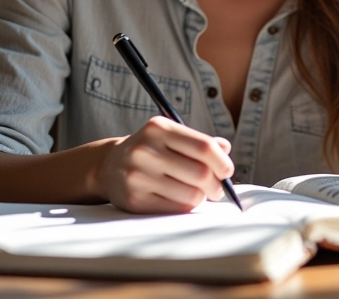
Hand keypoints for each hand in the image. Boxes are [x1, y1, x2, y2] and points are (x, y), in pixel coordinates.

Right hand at [97, 117, 234, 213]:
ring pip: (190, 194)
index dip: (222, 161)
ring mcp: (138, 176)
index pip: (203, 146)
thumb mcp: (171, 136)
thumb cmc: (151, 149)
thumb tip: (225, 149)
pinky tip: (182, 200)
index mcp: (159, 128)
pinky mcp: (134, 200)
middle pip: (200, 173)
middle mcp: (147, 150)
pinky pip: (175, 209)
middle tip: (217, 189)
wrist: (110, 165)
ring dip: (202, 197)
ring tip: (199, 193)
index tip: (228, 171)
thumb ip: (199, 142)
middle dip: (216, 185)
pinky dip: (186, 206)